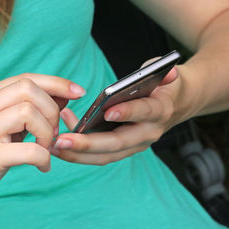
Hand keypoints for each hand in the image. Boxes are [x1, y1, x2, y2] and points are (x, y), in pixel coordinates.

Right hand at [0, 73, 84, 217]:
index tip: (78, 92)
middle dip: (52, 110)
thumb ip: (28, 109)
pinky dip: (44, 157)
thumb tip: (64, 95)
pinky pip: (30, 149)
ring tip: (45, 149)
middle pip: (29, 90)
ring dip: (48, 133)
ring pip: (29, 113)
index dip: (56, 83)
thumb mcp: (4, 126)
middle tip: (53, 132)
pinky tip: (42, 166)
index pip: (26, 78)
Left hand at [52, 60, 182, 165]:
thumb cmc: (165, 87)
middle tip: (61, 140)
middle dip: (88, 144)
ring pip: (105, 155)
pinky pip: (100, 154)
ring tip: (53, 145)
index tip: (107, 112)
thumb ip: (166, 74)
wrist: (175, 105)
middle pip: (117, 142)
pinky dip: (79, 151)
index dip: (127, 112)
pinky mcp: (124, 149)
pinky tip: (59, 139)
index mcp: (160, 111)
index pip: (144, 112)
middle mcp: (148, 133)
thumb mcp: (168, 75)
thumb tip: (169, 73)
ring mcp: (135, 145)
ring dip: (77, 154)